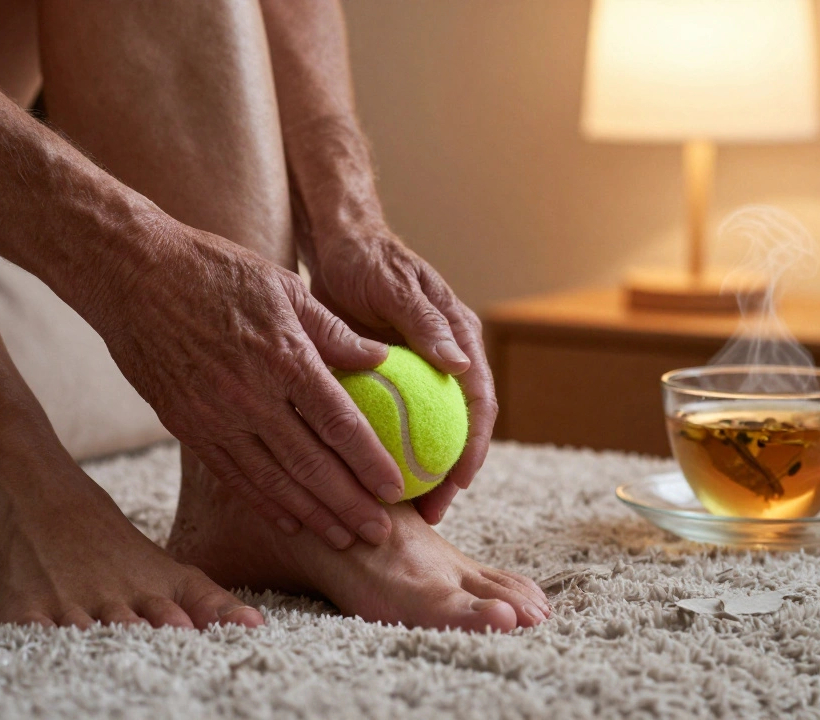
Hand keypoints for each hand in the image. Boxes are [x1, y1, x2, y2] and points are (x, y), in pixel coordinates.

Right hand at [90, 224, 404, 548]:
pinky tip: (291, 520)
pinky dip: (265, 503)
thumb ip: (333, 331)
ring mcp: (215, 417)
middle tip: (380, 533)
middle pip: (311, 465)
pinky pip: (233, 475)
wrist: (134, 276)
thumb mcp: (285, 286)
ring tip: (344, 538)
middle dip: (350, 505)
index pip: (339, 424)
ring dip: (312, 515)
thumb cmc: (217, 271)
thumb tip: (381, 358)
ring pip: (273, 481)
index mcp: (284, 358)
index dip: (370, 462)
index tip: (396, 487)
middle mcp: (251, 397)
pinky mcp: (188, 427)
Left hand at [305, 224, 496, 524]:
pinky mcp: (395, 380)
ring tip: (405, 512)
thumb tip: (460, 365)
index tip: (459, 482)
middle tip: (432, 513)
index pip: (479, 402)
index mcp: (461, 339)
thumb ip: (427, 324)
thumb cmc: (369, 261)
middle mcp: (448, 360)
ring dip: (422, 472)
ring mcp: (422, 372)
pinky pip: (398, 423)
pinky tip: (369, 480)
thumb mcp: (395, 288)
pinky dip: (391, 451)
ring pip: (429, 432)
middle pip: (460, 429)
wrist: (340, 245)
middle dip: (451, 475)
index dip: (474, 446)